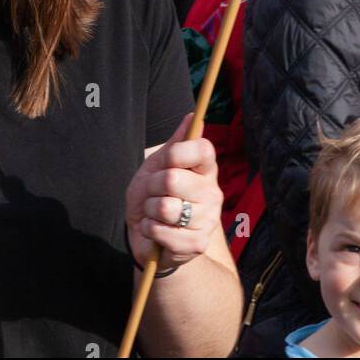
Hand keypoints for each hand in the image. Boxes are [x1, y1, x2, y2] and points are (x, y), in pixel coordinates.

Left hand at [125, 113, 222, 271]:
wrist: (147, 237)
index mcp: (206, 169)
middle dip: (152, 187)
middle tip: (154, 194)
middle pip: (173, 179)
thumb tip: (193, 116)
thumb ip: (175, 144)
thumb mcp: (157, 166)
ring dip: (150, 211)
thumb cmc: (153, 196)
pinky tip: (156, 231)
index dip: (177, 153)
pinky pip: (162, 232)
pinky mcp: (198, 244)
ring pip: (166, 208)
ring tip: (155, 214)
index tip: (166, 162)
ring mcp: (208, 220)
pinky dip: (150, 230)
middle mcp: (212, 193)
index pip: (201, 149)